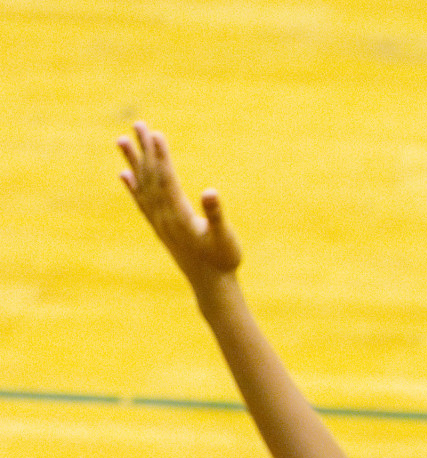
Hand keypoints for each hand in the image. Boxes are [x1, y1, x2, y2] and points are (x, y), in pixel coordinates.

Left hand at [118, 122, 240, 284]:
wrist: (211, 285)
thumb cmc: (223, 260)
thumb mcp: (225, 237)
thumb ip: (216, 215)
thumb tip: (211, 192)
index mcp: (178, 216)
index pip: (166, 179)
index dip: (161, 156)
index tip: (155, 133)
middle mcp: (163, 217)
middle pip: (151, 177)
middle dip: (145, 150)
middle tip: (137, 125)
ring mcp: (159, 222)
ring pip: (142, 186)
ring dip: (134, 163)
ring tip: (122, 140)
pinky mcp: (160, 228)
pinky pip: (142, 203)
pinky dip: (132, 187)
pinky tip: (125, 175)